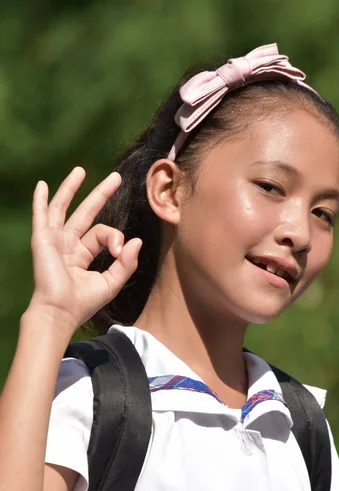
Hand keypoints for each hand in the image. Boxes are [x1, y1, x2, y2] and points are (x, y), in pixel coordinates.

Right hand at [28, 167, 141, 330]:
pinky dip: (40, 200)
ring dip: (71, 188)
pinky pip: (41, 216)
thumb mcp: (112, 282)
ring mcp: (53, 241)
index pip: (102, 233)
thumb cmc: (83, 303)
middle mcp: (67, 245)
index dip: (115, 238)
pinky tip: (41, 184)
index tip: (119, 253)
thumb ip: (126, 262)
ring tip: (81, 170)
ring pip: (63, 208)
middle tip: (116, 178)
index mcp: (81, 255)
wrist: (60, 311)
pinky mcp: (42, 240)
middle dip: (100, 194)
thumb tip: (136, 240)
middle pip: (86, 213)